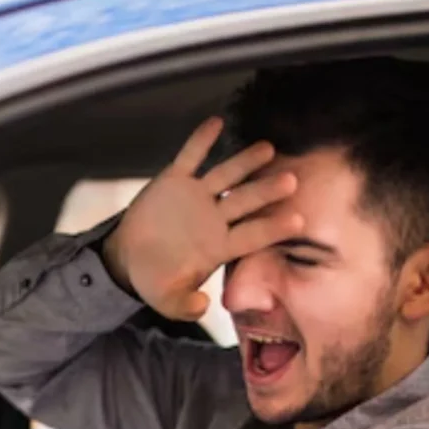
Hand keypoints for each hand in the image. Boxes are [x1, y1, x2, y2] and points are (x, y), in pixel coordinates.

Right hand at [102, 117, 302, 319]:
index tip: (298, 221)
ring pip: (226, 175)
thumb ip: (186, 306)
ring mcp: (197, 197)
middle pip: (246, 202)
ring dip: (245, 162)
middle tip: (292, 181)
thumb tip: (203, 305)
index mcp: (218, 247)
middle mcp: (214, 219)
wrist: (130, 259)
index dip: (273, 228)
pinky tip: (217, 122)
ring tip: (267, 148)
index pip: (251, 236)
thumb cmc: (155, 281)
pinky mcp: (175, 180)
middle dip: (267, 191)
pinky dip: (201, 141)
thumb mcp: (168, 301)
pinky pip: (190, 157)